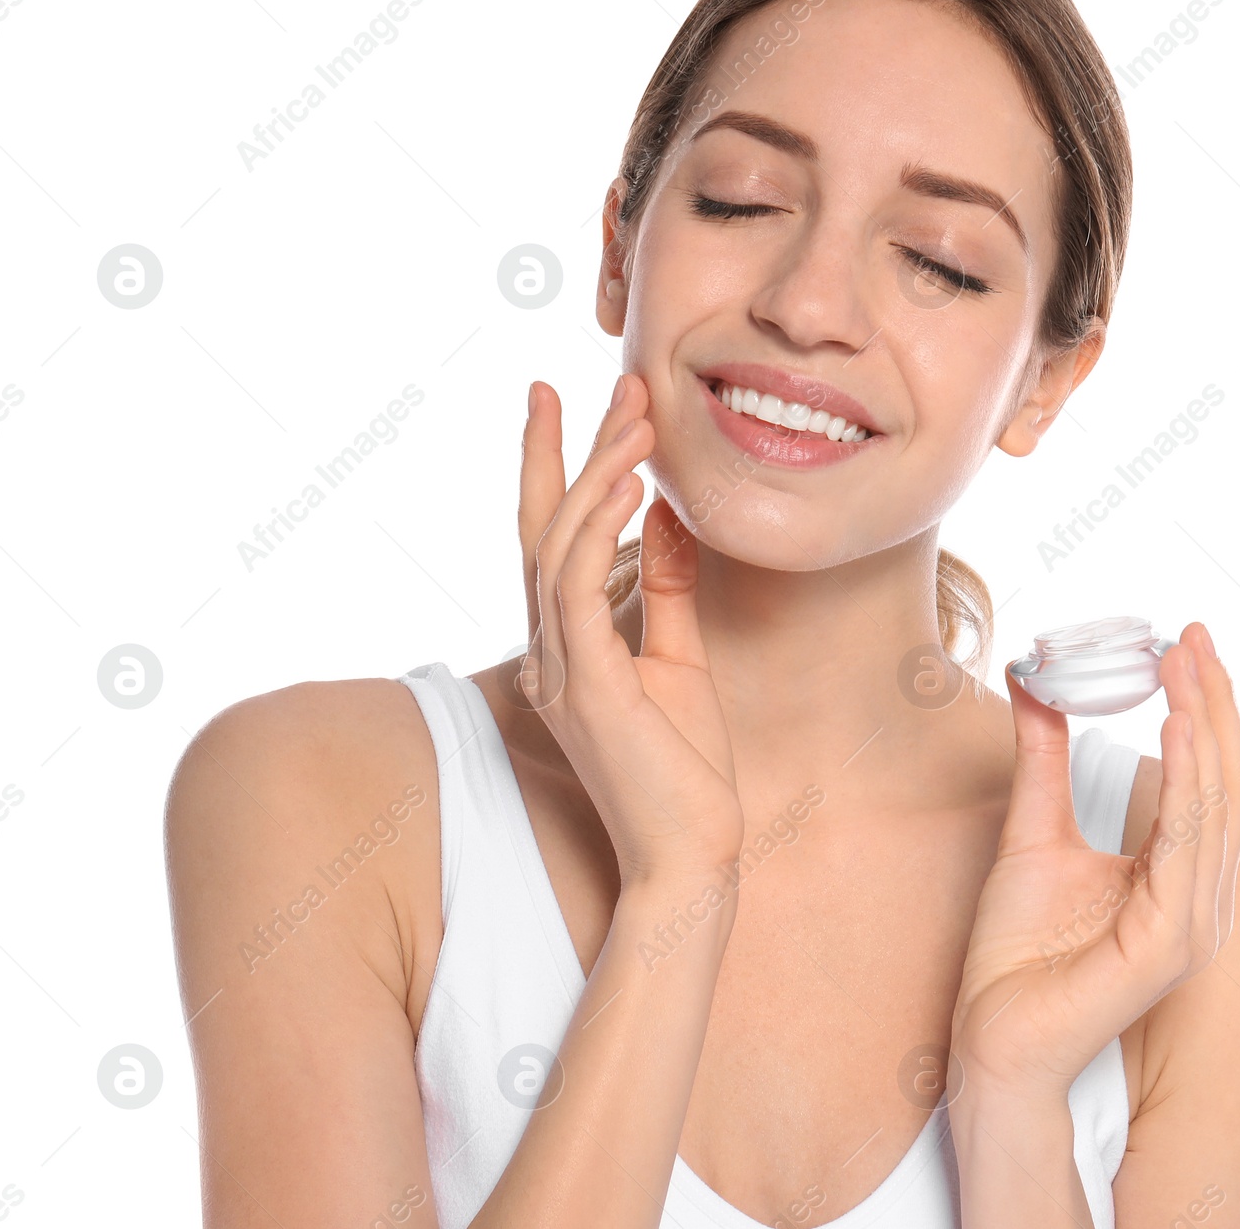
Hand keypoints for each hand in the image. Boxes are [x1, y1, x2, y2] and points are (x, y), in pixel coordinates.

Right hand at [516, 373, 744, 886]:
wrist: (694, 857)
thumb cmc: (686, 769)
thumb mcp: (681, 658)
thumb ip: (669, 589)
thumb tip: (675, 517)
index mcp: (567, 644)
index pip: (552, 537)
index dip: (556, 466)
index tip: (572, 399)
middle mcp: (549, 649)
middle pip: (545, 526)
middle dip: (572, 448)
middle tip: (611, 382)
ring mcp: (560, 668)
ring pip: (558, 546)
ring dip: (596, 473)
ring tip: (634, 416)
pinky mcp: (586, 687)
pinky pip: (576, 590)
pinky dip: (598, 530)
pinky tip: (631, 486)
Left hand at [948, 624, 1239, 1100]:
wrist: (990, 1035)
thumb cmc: (1014, 953)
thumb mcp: (1032, 829)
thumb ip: (1042, 757)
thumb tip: (1037, 682)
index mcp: (1177, 876)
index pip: (1207, 777)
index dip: (1200, 706)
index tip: (1182, 641)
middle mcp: (1199, 898)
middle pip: (1222, 780)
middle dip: (1211, 699)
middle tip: (1191, 633)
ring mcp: (1192, 924)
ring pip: (1214, 803)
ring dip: (1203, 724)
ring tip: (1185, 661)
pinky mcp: (1168, 944)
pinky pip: (1186, 846)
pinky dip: (1187, 780)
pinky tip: (1178, 726)